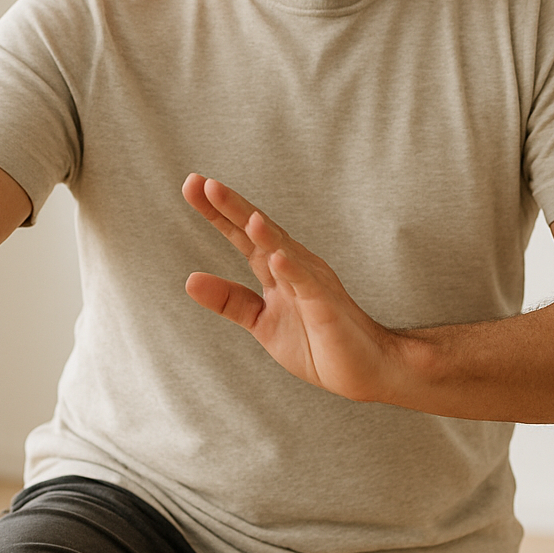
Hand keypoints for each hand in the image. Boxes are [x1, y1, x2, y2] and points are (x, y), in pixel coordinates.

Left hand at [182, 174, 399, 402]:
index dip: (217, 212)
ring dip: (264, 232)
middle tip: (203, 183)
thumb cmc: (316, 343)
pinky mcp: (327, 306)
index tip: (192, 185)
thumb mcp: (261, 322)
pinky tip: (278, 258)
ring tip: (244, 215)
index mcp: (277, 270)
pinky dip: (293, 270)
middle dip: (233, 208)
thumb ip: (229, 301)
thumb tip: (190, 280)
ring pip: (285, 250)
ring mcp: (312, 283)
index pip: (243, 235)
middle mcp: (294, 266)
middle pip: (260, 232)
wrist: (363, 369)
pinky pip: (309, 285)